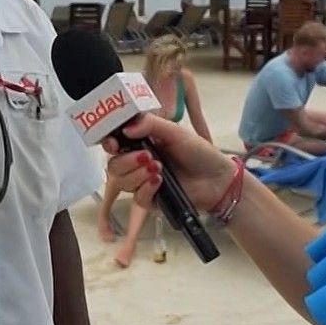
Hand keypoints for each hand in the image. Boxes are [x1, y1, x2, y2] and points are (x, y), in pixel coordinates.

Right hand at [102, 115, 235, 212]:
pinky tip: (158, 182)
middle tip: (147, 157)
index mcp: (141, 142)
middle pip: (114, 165)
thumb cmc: (199, 152)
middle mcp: (138, 162)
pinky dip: (145, 189)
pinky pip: (137, 198)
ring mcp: (143, 182)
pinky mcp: (151, 199)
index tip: (112, 143)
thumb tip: (125, 128)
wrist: (217, 179)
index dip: (108, 143)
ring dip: (137, 175)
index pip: (115, 142)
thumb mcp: (175, 132)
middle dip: (126, 161)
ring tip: (158, 168)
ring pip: (122, 182)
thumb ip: (150, 124)